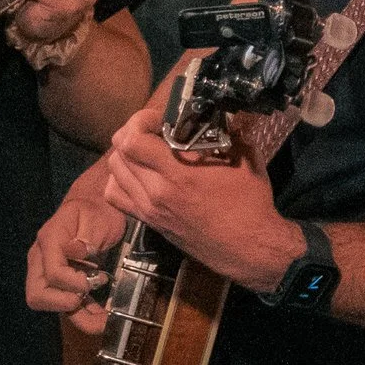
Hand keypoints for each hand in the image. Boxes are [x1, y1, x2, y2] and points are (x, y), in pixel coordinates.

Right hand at [28, 189, 127, 332]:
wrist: (97, 207)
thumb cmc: (97, 210)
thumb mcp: (97, 217)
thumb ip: (87, 235)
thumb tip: (77, 251)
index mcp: (49, 240)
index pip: (52, 273)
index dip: (73, 282)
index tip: (97, 279)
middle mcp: (42, 260)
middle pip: (37, 294)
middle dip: (63, 304)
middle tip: (89, 298)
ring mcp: (48, 273)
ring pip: (49, 305)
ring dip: (77, 317)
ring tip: (103, 322)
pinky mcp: (61, 283)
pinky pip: (66, 304)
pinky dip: (83, 314)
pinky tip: (102, 318)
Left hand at [101, 103, 303, 293]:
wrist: (249, 247)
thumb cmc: (250, 203)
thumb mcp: (245, 159)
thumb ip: (226, 134)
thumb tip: (217, 117)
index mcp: (179, 173)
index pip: (132, 139)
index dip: (140, 120)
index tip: (160, 119)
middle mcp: (156, 191)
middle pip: (119, 152)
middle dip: (132, 132)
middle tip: (152, 130)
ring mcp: (149, 208)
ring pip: (114, 172)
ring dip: (125, 154)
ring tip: (145, 151)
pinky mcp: (149, 222)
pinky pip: (116, 196)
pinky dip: (120, 180)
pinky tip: (139, 175)